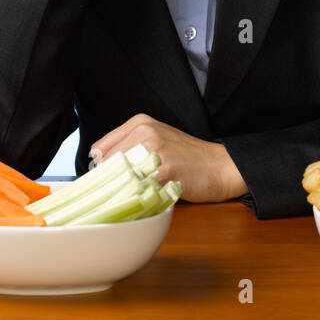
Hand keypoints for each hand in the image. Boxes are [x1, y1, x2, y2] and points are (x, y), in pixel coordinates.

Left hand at [89, 114, 247, 202]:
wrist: (220, 166)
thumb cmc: (187, 157)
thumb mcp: (157, 140)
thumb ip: (129, 146)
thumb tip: (99, 169)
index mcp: (140, 122)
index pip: (99, 149)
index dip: (102, 168)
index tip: (110, 181)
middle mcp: (144, 132)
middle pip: (104, 164)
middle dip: (109, 181)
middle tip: (125, 191)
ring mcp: (154, 150)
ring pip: (116, 177)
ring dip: (122, 190)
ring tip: (140, 193)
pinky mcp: (163, 170)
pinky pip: (135, 188)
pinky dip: (137, 197)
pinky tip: (151, 197)